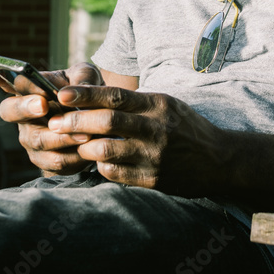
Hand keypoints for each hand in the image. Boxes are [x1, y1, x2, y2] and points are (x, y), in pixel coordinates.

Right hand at [0, 62, 103, 176]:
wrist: (102, 124)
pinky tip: (88, 147)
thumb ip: (82, 78)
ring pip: (37, 139)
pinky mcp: (44, 159)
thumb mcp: (87, 78)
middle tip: (42, 104)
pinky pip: (55, 160)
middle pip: (10, 111)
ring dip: (61, 136)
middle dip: (25, 107)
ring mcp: (31, 138)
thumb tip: (74, 91)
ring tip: (84, 132)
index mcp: (31, 89)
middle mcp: (23, 114)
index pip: (7, 81)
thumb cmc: (88, 94)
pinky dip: (73, 154)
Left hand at [46, 86, 230, 196]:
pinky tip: (98, 162)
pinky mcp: (153, 179)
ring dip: (84, 147)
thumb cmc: (187, 128)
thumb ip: (136, 102)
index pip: (115, 95)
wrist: (219, 160)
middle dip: (75, 122)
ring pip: (105, 150)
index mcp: (158, 105)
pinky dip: (101, 166)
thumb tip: (94, 97)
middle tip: (54, 122)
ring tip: (74, 144)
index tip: (63, 94)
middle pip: (106, 121)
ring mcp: (154, 155)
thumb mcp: (167, 105)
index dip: (86, 94)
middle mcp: (156, 128)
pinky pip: (115, 173)